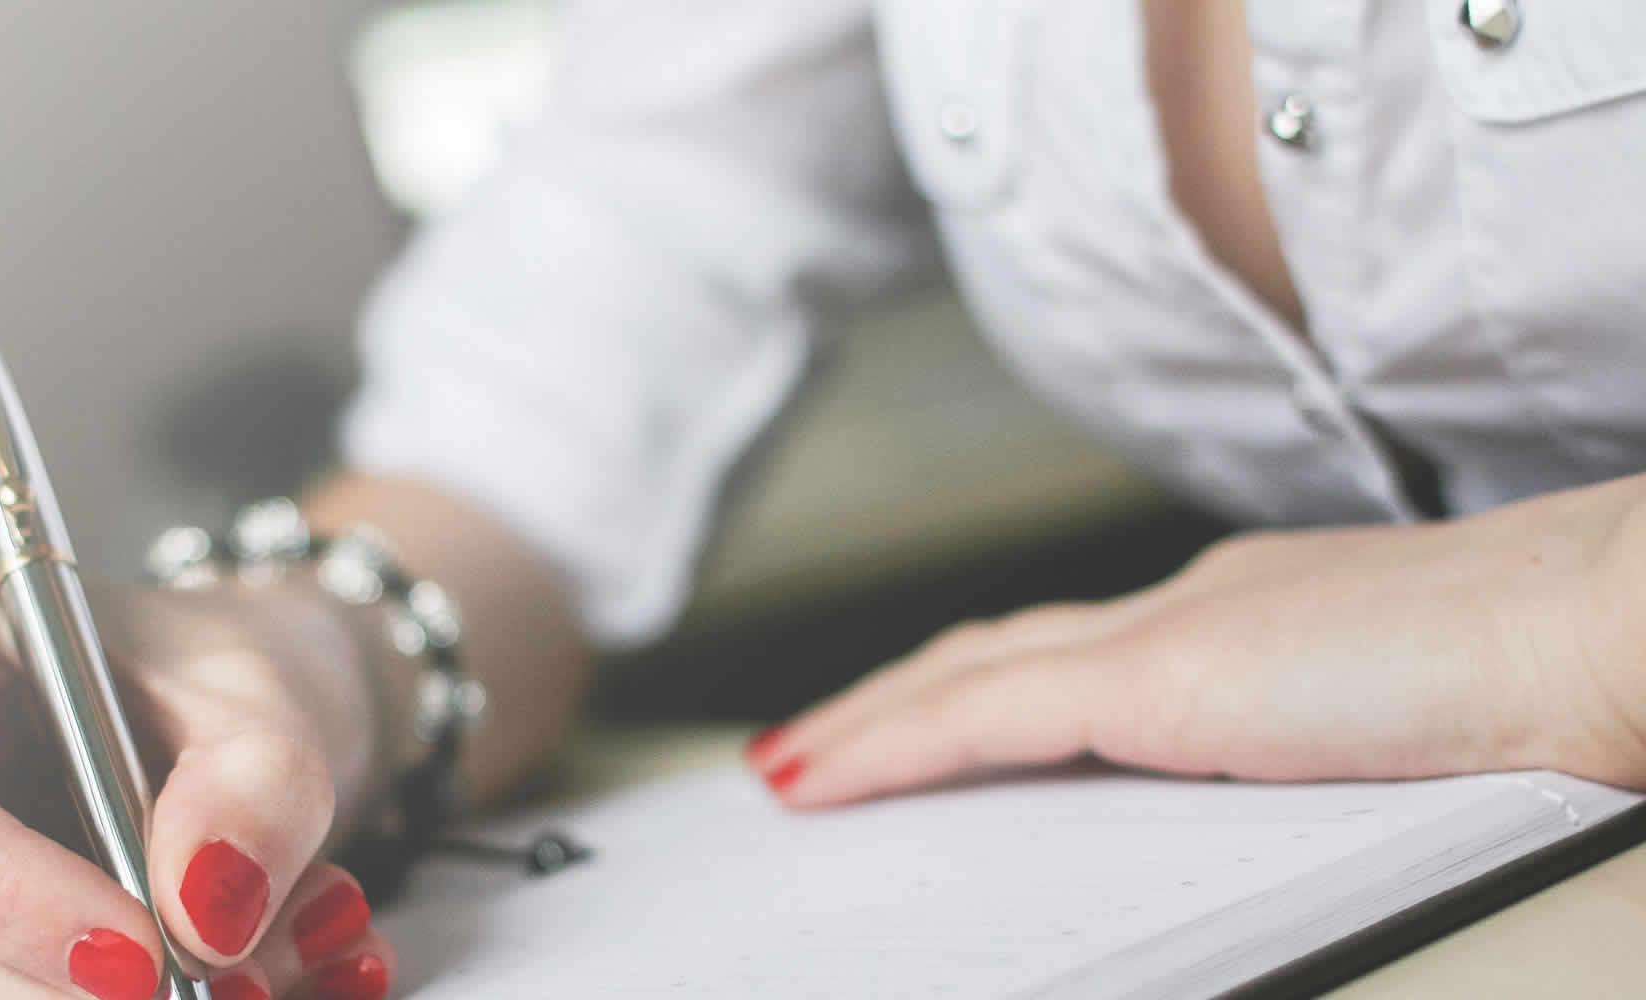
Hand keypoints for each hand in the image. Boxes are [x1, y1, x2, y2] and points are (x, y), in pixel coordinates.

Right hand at [0, 545, 397, 999]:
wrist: (221, 707)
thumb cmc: (202, 663)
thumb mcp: (259, 684)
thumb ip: (252, 783)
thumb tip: (208, 909)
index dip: (2, 893)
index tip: (140, 954)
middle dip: (57, 995)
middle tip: (223, 991)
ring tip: (266, 963)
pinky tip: (245, 973)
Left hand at [748, 481, 1645, 807]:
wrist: (1600, 624)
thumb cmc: (1535, 675)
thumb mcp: (1388, 716)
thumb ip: (1304, 734)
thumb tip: (1277, 774)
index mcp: (1246, 613)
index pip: (1071, 653)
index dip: (977, 685)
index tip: (919, 719)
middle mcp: (1190, 603)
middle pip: (995, 654)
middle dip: (896, 702)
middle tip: (818, 743)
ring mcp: (1171, 632)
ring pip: (967, 676)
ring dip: (869, 722)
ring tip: (793, 765)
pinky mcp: (1161, 677)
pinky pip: (982, 716)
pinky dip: (890, 742)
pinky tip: (822, 774)